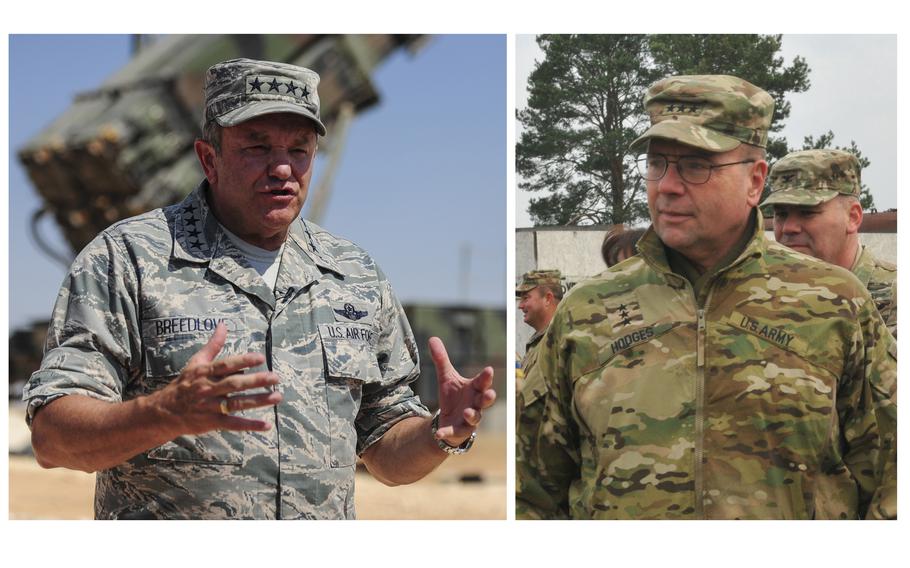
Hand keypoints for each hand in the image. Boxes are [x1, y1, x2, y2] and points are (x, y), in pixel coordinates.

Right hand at [149, 323, 281, 435]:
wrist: (164, 411)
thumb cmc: (185, 384)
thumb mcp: (196, 362)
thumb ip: (213, 345)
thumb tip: (223, 325)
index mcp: (205, 373)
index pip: (226, 365)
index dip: (243, 361)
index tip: (260, 358)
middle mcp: (208, 389)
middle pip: (234, 384)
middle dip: (255, 381)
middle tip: (275, 378)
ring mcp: (210, 407)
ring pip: (236, 403)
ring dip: (258, 401)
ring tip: (277, 397)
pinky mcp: (212, 422)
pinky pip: (233, 424)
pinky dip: (250, 425)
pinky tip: (266, 425)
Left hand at [429, 336, 495, 445]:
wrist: (448, 419)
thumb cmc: (453, 396)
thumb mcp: (445, 377)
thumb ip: (441, 360)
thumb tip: (432, 338)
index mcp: (474, 389)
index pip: (482, 382)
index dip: (486, 377)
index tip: (489, 370)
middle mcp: (476, 404)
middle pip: (485, 400)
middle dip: (488, 397)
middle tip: (490, 393)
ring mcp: (470, 419)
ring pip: (475, 417)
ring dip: (472, 415)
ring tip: (467, 412)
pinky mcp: (460, 431)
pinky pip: (455, 432)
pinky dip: (447, 433)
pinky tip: (439, 433)